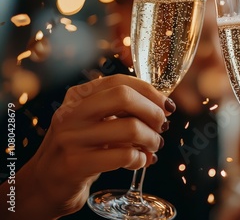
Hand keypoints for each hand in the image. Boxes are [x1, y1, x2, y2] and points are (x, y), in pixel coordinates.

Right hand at [13, 74, 175, 217]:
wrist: (47, 183)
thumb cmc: (80, 148)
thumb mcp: (93, 121)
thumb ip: (120, 109)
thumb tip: (162, 105)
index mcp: (77, 96)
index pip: (120, 82)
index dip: (150, 92)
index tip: (166, 106)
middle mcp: (71, 113)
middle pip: (124, 97)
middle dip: (152, 111)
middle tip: (162, 126)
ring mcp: (71, 139)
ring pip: (130, 128)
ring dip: (151, 139)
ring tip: (153, 146)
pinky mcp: (76, 165)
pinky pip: (124, 156)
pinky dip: (140, 159)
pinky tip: (139, 162)